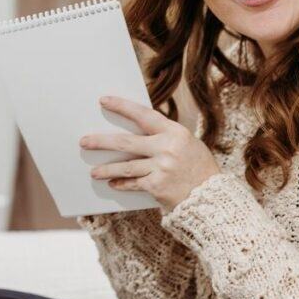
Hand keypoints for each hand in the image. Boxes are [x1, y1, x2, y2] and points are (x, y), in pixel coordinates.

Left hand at [80, 95, 221, 212]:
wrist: (214, 197)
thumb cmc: (199, 168)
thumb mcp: (187, 144)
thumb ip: (164, 137)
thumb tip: (135, 131)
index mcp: (175, 132)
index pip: (143, 115)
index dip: (122, 106)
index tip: (104, 100)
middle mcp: (167, 148)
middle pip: (126, 142)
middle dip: (102, 142)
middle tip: (84, 141)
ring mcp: (162, 167)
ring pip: (126, 166)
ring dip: (107, 169)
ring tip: (94, 172)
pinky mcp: (158, 186)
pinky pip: (134, 183)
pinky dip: (122, 183)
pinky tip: (112, 183)